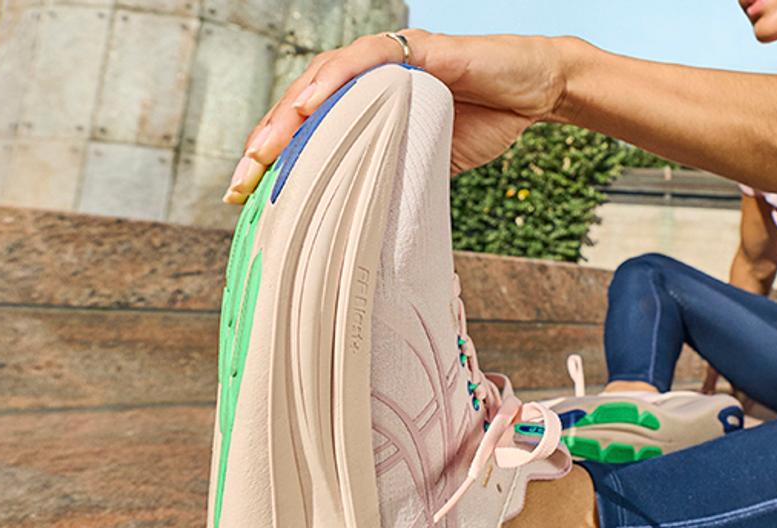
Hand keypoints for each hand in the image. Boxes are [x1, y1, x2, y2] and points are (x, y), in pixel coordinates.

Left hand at [224, 30, 572, 203]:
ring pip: (322, 79)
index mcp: (365, 107)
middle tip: (243, 183)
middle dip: (268, 144)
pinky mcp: (415, 48)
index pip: (308, 133)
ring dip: (290, 115)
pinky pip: (367, 58)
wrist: (533, 93)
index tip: (247, 199)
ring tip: (265, 149)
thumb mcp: (424, 164)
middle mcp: (367, 79)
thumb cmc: (483, 123)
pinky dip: (337, 79)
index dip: (275, 162)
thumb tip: (356, 230)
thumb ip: (388, 179)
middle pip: (302, 107)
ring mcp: (388, 60)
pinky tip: (313, 104)